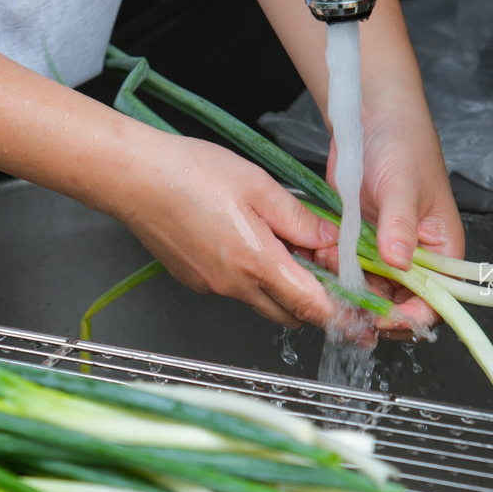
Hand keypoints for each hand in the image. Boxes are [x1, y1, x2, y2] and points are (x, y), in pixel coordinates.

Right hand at [112, 131, 340, 328]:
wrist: (134, 180)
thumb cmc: (190, 174)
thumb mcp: (259, 186)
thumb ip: (299, 220)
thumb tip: (329, 242)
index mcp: (257, 262)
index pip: (311, 307)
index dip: (339, 315)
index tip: (358, 317)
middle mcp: (234, 285)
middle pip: (289, 315)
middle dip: (312, 302)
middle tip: (320, 270)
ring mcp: (211, 287)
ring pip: (261, 303)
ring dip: (279, 289)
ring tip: (279, 247)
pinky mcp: (195, 281)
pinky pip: (234, 290)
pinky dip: (250, 278)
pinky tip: (243, 242)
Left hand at [315, 93, 463, 335]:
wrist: (369, 119)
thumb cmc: (402, 144)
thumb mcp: (402, 186)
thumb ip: (400, 226)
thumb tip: (400, 262)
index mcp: (441, 251)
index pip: (433, 304)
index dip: (408, 318)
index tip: (379, 318)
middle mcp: (414, 258)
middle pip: (395, 304)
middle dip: (367, 303)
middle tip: (341, 292)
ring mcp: (383, 253)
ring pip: (365, 290)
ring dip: (344, 284)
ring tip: (327, 257)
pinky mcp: (357, 244)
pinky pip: (344, 269)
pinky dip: (330, 268)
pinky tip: (318, 252)